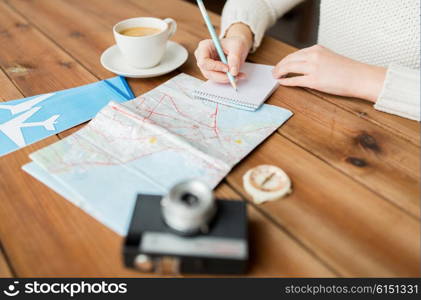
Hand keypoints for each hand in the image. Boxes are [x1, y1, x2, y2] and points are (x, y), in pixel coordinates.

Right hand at [194, 23, 252, 82]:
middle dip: (222, 76)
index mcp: (204, 46)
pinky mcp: (211, 72)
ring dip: (226, 78)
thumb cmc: (234, 43)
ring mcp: (205, 66)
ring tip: (239, 74)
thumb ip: (235, 58)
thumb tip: (233, 71)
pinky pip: (218, 79)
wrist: (236, 47)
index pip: (204, 61)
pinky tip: (237, 75)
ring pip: (213, 77)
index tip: (227, 68)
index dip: (215, 67)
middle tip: (235, 75)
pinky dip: (228, 78)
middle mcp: (202, 57)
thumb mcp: (237, 46)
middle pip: (208, 72)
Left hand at [272, 45, 386, 102]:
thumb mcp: (329, 57)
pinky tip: (281, 82)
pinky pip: (294, 80)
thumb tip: (301, 66)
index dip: (285, 60)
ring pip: (289, 68)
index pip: (295, 53)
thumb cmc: (347, 70)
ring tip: (275, 76)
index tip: (280, 64)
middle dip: (279, 66)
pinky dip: (286, 81)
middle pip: (289, 60)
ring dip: (279, 72)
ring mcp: (313, 68)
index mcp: (317, 49)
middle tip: (274, 71)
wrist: (359, 77)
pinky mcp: (314, 81)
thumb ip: (316, 59)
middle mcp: (313, 56)